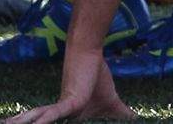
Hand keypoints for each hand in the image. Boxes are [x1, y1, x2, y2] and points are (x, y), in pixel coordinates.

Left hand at [0, 48, 132, 123]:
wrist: (91, 54)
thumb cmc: (97, 77)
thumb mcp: (113, 105)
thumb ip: (122, 114)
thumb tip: (138, 119)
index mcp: (63, 115)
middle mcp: (56, 113)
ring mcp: (60, 108)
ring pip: (35, 121)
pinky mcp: (67, 102)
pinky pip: (52, 115)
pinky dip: (40, 121)